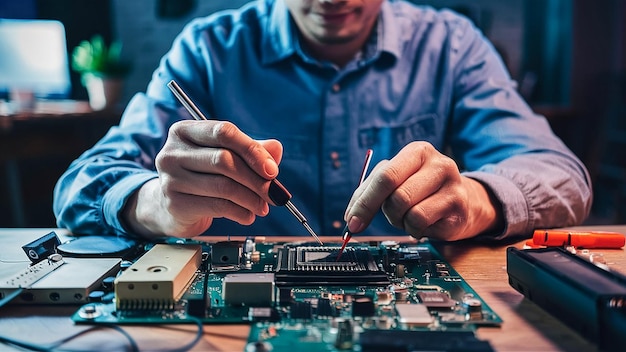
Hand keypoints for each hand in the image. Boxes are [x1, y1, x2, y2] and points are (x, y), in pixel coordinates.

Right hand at [123, 120, 282, 238]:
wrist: (171, 206)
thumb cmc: (202, 175)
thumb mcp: (225, 156)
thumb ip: (251, 149)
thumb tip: (275, 149)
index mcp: (185, 131)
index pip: (224, 132)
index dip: (252, 150)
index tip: (272, 170)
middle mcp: (173, 151)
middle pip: (224, 160)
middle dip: (256, 179)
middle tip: (274, 192)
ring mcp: (170, 178)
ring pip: (223, 185)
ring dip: (251, 198)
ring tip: (264, 206)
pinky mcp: (175, 203)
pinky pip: (217, 206)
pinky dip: (239, 212)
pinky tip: (248, 215)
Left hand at [344, 141, 502, 240]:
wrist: (462, 199)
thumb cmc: (420, 188)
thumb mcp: (395, 180)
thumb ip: (368, 192)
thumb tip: (351, 217)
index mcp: (418, 151)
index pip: (385, 176)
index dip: (365, 202)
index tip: (352, 222)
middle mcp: (439, 164)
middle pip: (397, 197)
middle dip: (387, 212)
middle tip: (391, 215)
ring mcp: (453, 187)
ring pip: (411, 214)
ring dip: (402, 222)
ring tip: (410, 215)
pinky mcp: (459, 210)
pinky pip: (423, 226)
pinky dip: (416, 230)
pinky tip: (424, 222)